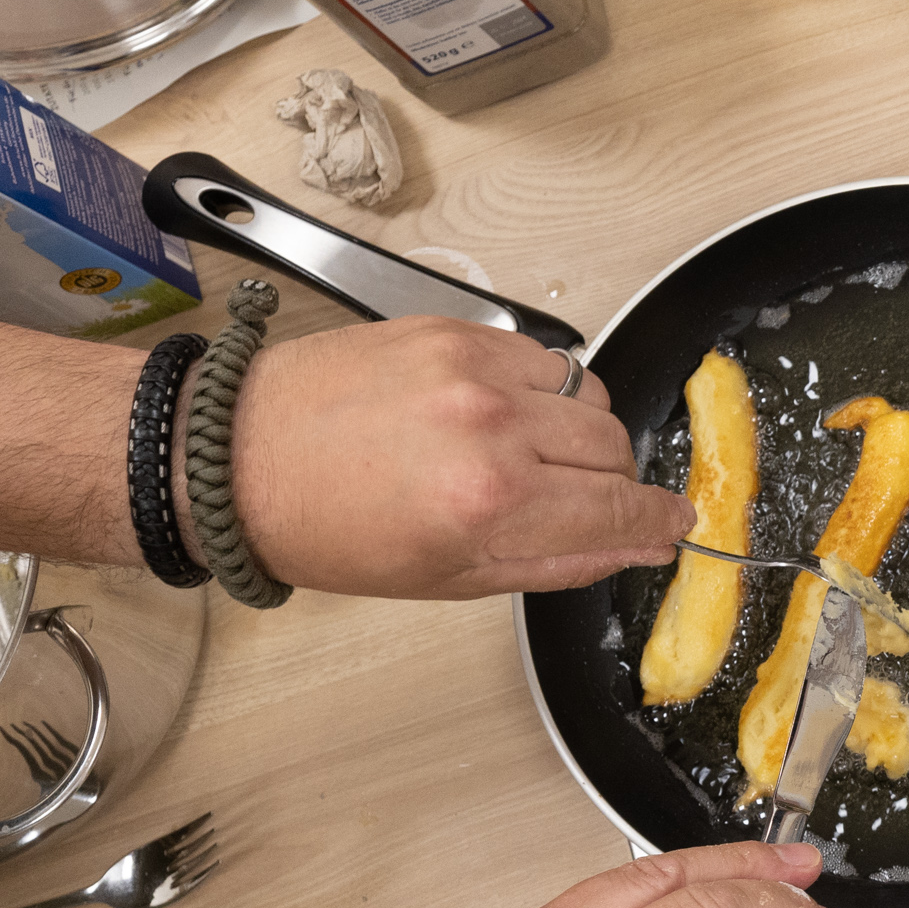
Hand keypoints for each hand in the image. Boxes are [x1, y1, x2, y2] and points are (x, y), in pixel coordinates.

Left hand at [229, 316, 691, 597]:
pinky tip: (496, 412)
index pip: (621, 507)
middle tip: (573, 499)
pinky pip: (538, 356)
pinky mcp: (450, 329)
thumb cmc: (325, 528)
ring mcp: (471, 368)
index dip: (658, 521)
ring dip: (577, 428)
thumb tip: (630, 546)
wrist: (237, 458)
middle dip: (610, 480)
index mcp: (488, 504)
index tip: (671, 523)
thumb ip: (556, 560)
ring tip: (529, 453)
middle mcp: (489, 427)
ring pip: (586, 393)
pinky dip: (536, 387)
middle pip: (614, 446)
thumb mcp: (447, 578)